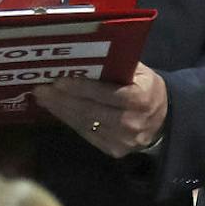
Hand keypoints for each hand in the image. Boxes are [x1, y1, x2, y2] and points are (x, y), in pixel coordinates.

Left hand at [35, 64, 168, 157]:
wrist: (163, 120)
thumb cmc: (147, 89)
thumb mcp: (141, 72)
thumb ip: (118, 66)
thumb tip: (85, 55)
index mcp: (139, 99)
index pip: (104, 94)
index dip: (80, 88)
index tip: (59, 80)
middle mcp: (131, 122)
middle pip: (89, 111)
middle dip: (62, 100)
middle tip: (41, 89)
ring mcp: (122, 140)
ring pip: (84, 124)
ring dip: (61, 111)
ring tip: (43, 99)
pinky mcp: (113, 150)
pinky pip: (86, 134)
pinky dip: (70, 121)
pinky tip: (57, 110)